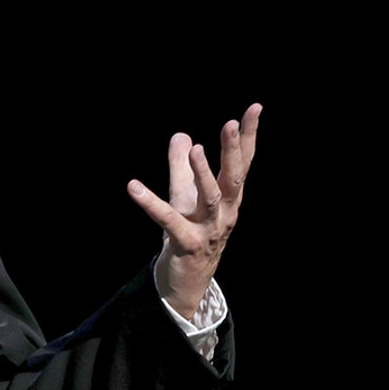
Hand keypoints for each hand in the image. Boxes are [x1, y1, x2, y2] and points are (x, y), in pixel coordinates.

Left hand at [127, 103, 261, 318]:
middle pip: (233, 177)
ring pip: (211, 198)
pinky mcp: (186, 243)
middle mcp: (225, 212)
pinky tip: (133, 187)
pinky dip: (150, 203)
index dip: (248, 136)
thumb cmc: (189, 232)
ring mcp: (208, 229)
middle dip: (233, 151)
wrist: (187, 280)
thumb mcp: (184, 195)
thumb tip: (181, 135)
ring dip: (204, 174)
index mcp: (229, 197)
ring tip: (196, 149)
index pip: (242, 162)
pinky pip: (168, 220)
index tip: (255, 108)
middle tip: (231, 124)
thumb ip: (181, 166)